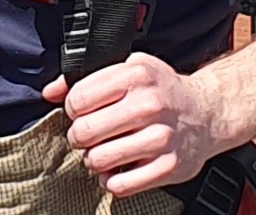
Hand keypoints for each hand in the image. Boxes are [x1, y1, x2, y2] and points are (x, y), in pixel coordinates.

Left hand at [42, 54, 225, 198]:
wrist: (206, 112)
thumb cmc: (162, 90)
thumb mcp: (130, 69)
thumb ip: (89, 78)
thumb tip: (50, 92)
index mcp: (137, 75)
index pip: (79, 98)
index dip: (72, 108)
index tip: (80, 112)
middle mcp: (150, 104)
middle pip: (85, 130)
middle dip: (78, 137)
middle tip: (86, 135)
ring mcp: (161, 137)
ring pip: (100, 159)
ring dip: (93, 160)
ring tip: (101, 152)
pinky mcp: (169, 166)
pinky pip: (121, 185)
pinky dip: (111, 181)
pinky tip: (116, 170)